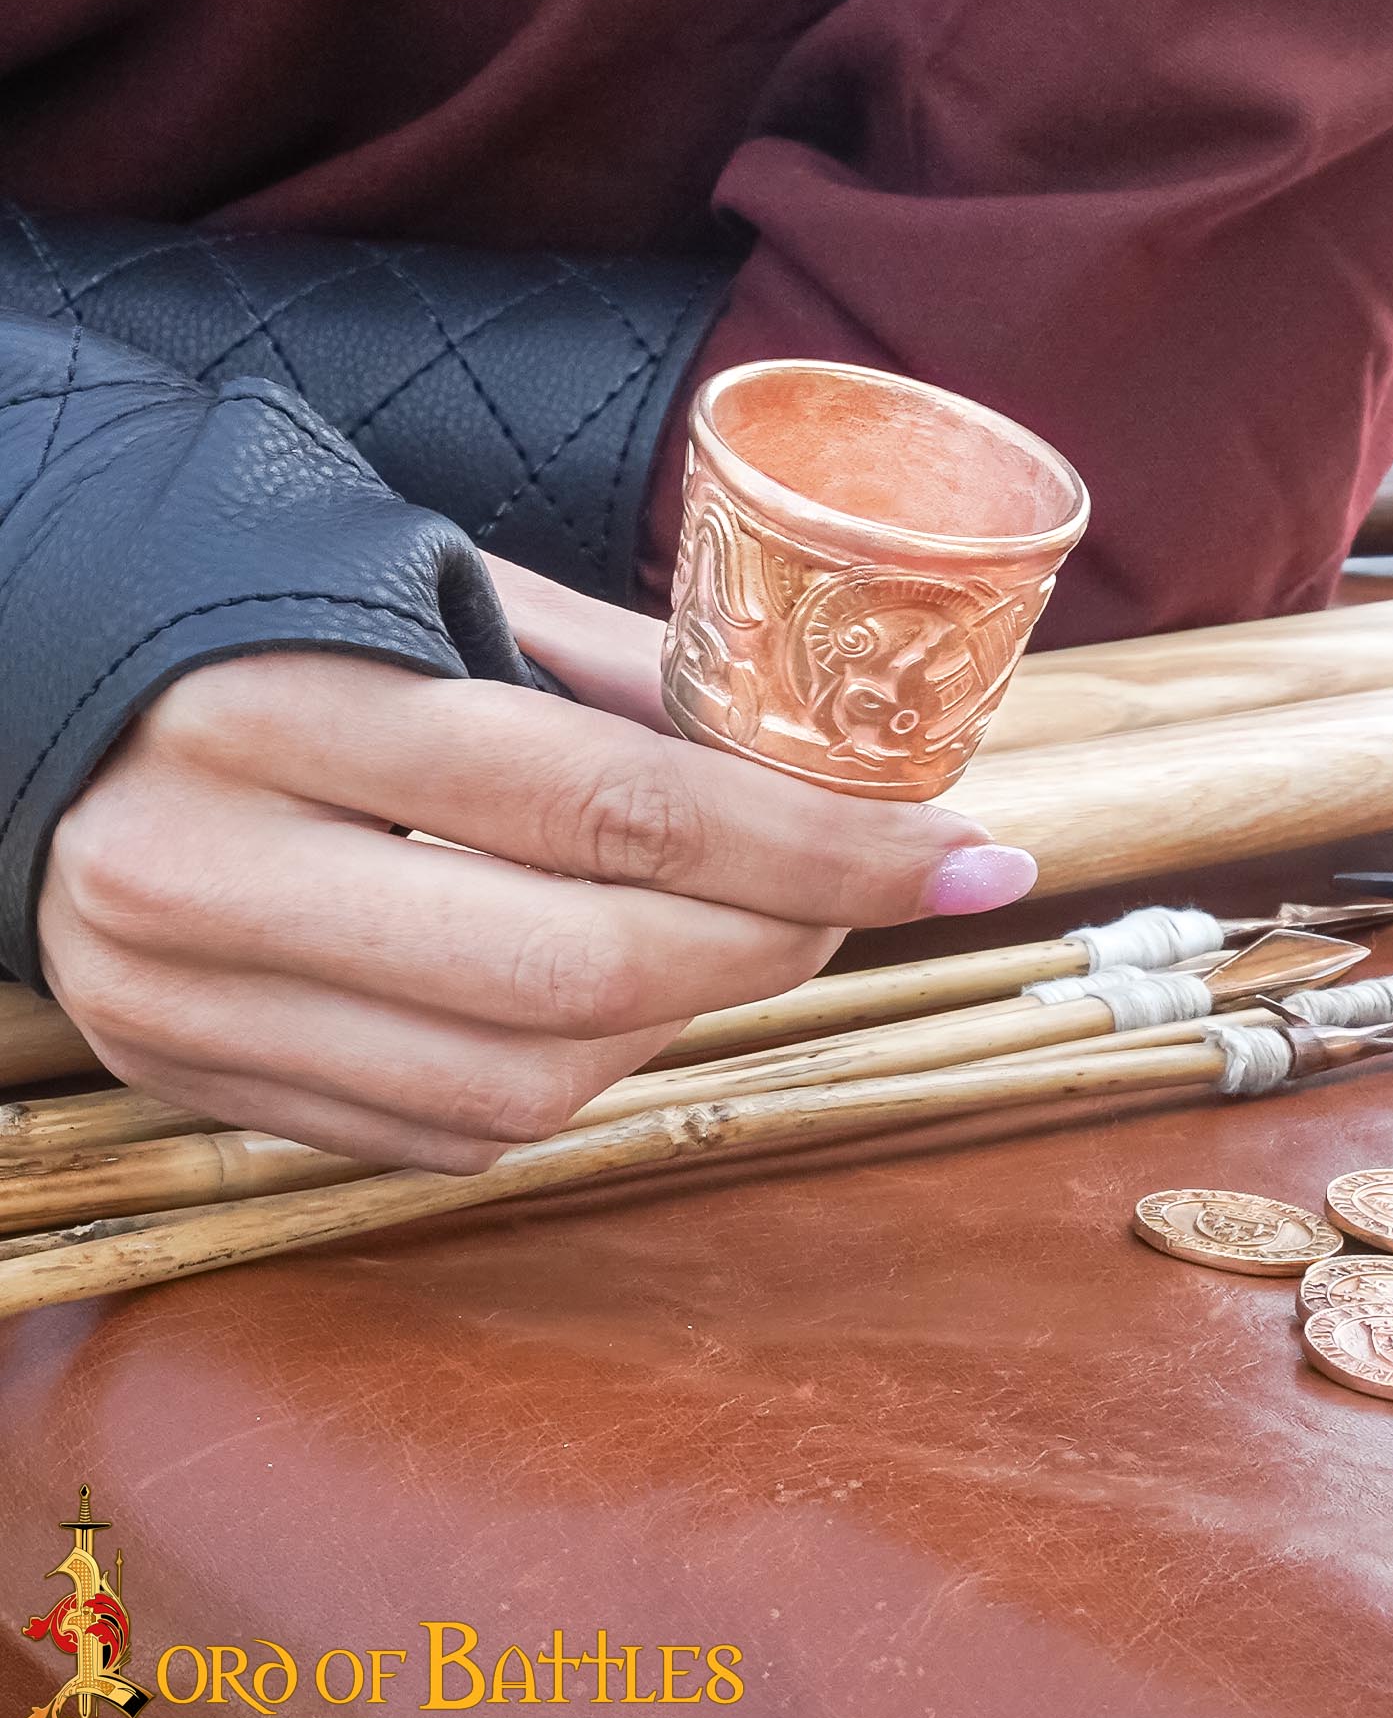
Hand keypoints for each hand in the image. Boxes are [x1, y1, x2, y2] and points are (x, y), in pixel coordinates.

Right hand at [39, 617, 1033, 1171]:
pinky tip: (618, 998)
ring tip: (755, 933)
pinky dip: (574, 1080)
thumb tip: (815, 751)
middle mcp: (212, 870)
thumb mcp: (420, 581)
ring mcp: (183, 1003)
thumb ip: (612, 668)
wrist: (5, 678)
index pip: (611, 805)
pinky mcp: (186, 1082)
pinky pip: (441, 1136)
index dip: (819, 844)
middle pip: (581, 972)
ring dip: (688, 1021)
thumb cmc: (244, 599)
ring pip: (522, 1086)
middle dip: (777, 940)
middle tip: (874, 892)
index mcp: (280, 704)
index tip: (972, 856)